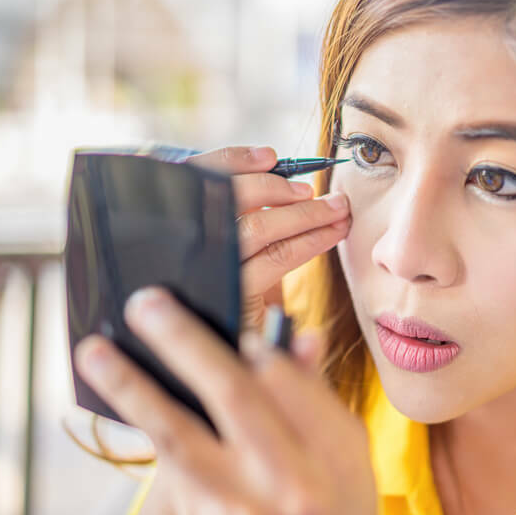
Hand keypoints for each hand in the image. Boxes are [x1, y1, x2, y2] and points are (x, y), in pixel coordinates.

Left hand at [75, 288, 376, 514]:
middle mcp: (283, 488)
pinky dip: (150, 425)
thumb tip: (295, 334)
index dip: (253, 345)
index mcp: (328, 459)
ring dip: (129, 388)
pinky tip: (125, 395)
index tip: (234, 323)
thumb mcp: (347, 451)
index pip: (283, 383)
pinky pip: (171, 468)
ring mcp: (236, 514)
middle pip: (230, 396)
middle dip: (183, 342)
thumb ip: (315, 393)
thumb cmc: (337, 505)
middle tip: (147, 304)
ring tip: (95, 351)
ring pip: (175, 437)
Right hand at [183, 145, 349, 336]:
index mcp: (181, 227)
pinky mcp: (234, 295)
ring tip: (335, 208)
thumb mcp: (237, 253)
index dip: (232, 161)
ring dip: (302, 212)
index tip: (270, 156)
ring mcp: (210, 271)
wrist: (231, 358)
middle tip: (310, 188)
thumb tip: (272, 164)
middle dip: (274, 185)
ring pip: (256, 226)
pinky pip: (276, 257)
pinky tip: (331, 233)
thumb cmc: (238, 297)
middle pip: (227, 197)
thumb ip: (245, 211)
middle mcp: (188, 247)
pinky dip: (309, 240)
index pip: (196, 179)